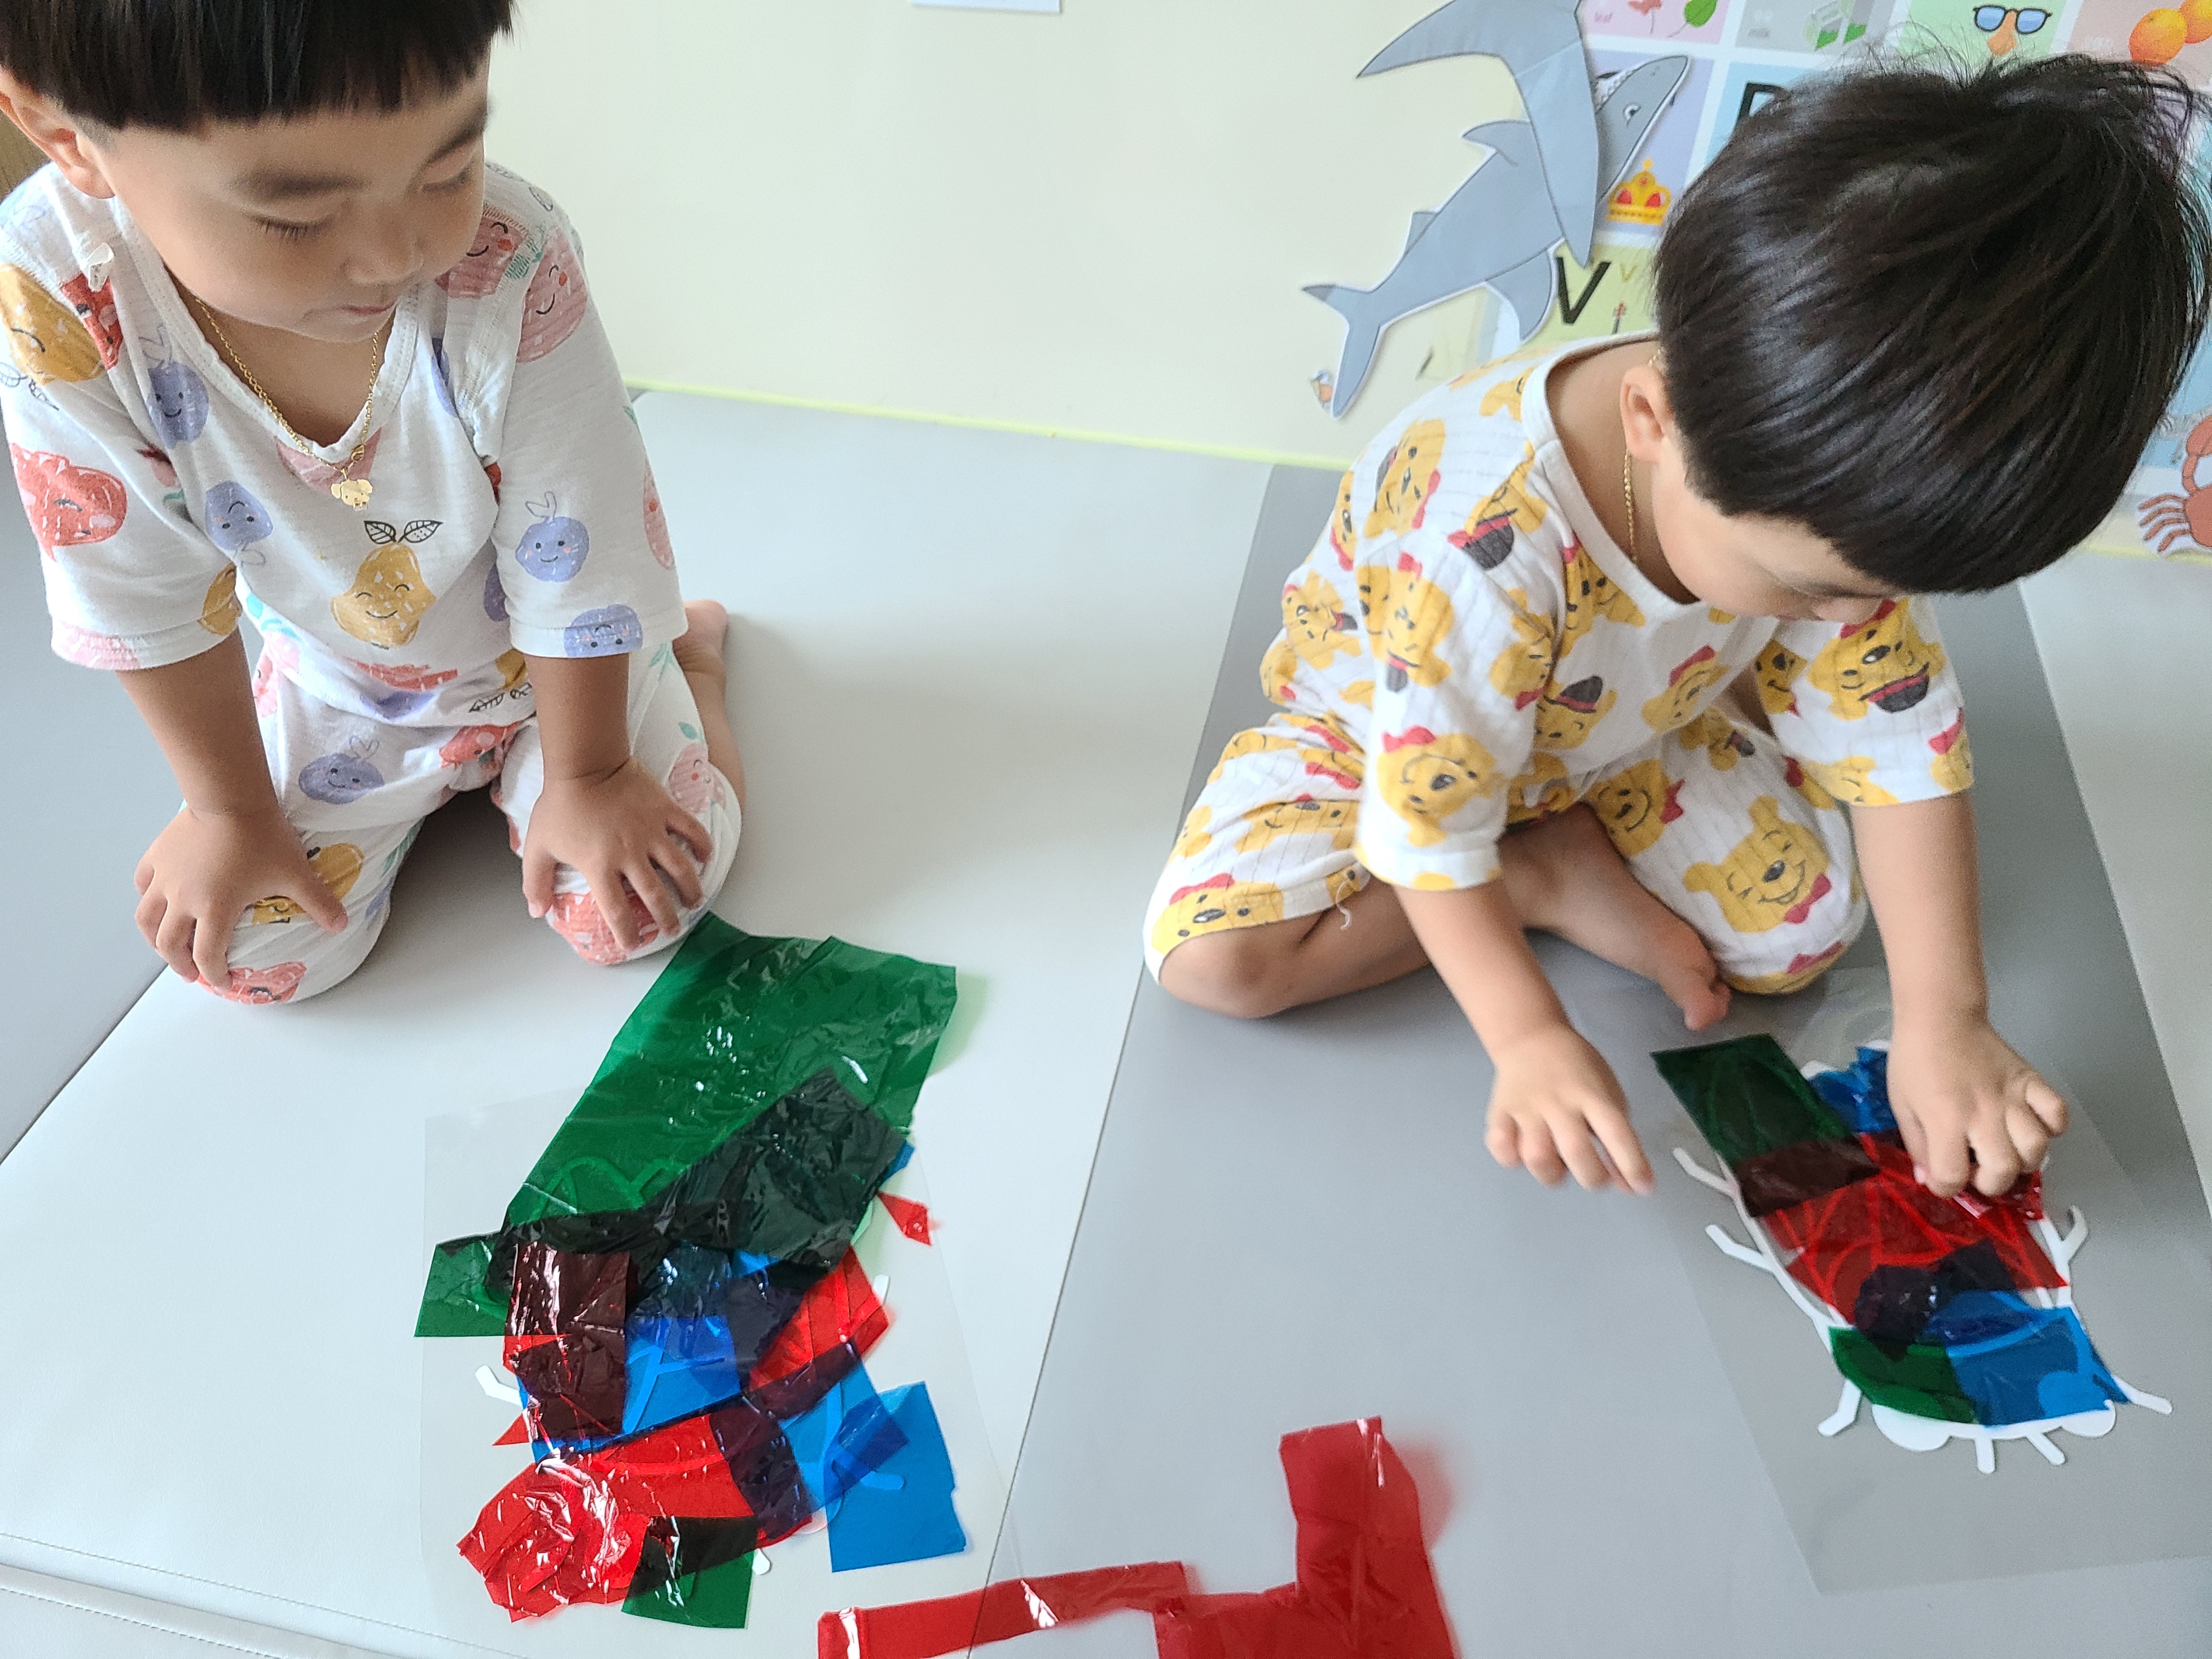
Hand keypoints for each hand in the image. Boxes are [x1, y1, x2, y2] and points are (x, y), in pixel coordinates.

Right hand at [134, 803, 346, 985]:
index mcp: (214, 910)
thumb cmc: (262, 837)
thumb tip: (341, 925)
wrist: (230, 798)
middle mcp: (182, 900)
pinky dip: (147, 899)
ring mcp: (165, 878)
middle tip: (190, 973)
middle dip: (180, 965)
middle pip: (170, 945)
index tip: (221, 984)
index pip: (208, 956)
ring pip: (147, 919)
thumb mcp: (295, 872)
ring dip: (154, 939)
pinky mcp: (156, 856)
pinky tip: (155, 901)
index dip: (214, 976)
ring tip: (165, 947)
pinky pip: (143, 884)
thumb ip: (318, 901)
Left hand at [522, 757, 710, 952]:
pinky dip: (702, 844)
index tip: (632, 945)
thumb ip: (535, 882)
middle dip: (666, 918)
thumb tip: (537, 912)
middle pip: (655, 895)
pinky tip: (707, 857)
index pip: (616, 910)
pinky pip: (691, 830)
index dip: (626, 933)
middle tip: (673, 929)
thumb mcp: (537, 845)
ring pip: (680, 868)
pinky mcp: (665, 810)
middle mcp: (630, 854)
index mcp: (600, 866)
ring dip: (690, 888)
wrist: (585, 763)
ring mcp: (651, 832)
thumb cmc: (560, 804)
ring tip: (695, 901)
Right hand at [1484, 1021, 1654, 1192]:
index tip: (1643, 1188)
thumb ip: (1618, 1140)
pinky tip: (1523, 1152)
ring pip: (1535, 1156)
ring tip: (1558, 1165)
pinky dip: (1512, 1159)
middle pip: (1575, 1150)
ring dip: (1552, 1172)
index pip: (1617, 1133)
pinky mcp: (1499, 1111)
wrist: (1532, 1039)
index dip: (1633, 1165)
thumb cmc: (1579, 1071)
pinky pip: (1500, 1147)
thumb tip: (1628, 1186)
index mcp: (1592, 1094)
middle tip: (1594, 1176)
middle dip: (1592, 1177)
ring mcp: (1526, 1107)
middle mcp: (1559, 1101)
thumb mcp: (1607, 1096)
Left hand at [1886, 1013, 2066, 1197]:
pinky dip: (2052, 1128)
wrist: (1940, 1018)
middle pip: (2004, 1169)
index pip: (1953, 1175)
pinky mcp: (2031, 1081)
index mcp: (1945, 1118)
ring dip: (2023, 1161)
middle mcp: (1983, 1112)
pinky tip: (2032, 1126)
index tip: (1944, 1179)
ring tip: (2005, 1152)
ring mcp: (2011, 1097)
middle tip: (1978, 1170)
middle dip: (1991, 1183)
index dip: (1947, 1188)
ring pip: (2036, 1147)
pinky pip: (2058, 1113)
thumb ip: (1916, 1146)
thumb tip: (1931, 1180)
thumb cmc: (1915, 1061)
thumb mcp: (1902, 1105)